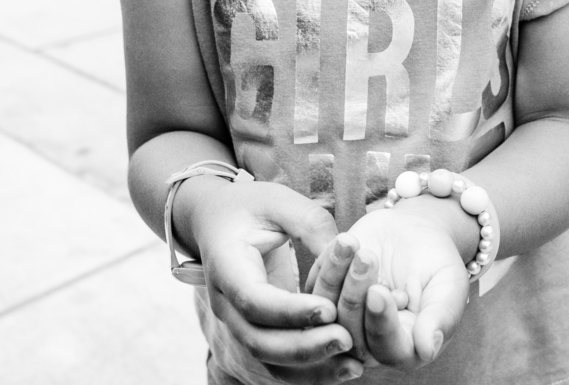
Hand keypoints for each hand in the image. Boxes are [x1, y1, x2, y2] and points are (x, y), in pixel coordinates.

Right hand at [183, 178, 363, 383]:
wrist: (216, 220)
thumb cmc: (250, 206)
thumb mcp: (278, 200)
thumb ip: (310, 222)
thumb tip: (346, 250)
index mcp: (226, 268)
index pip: (254, 300)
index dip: (291, 310)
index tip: (330, 308)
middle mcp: (226, 304)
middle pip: (258, 341)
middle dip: (304, 346)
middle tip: (347, 339)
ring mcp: (237, 323)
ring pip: (268, 360)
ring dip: (310, 368)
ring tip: (353, 365)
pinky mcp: (256, 332)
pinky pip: (279, 362)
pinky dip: (309, 371)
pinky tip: (344, 368)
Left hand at [318, 203, 469, 369]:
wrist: (417, 232)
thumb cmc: (437, 262)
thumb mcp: (449, 285)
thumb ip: (441, 317)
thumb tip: (428, 349)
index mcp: (406, 347)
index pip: (388, 348)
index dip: (380, 323)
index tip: (379, 292)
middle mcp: (371, 340)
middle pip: (351, 332)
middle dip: (356, 293)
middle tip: (367, 257)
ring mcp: (345, 318)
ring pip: (327, 311)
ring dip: (336, 276)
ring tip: (352, 243)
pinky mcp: (327, 294)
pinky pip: (315, 286)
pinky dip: (326, 263)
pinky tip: (344, 241)